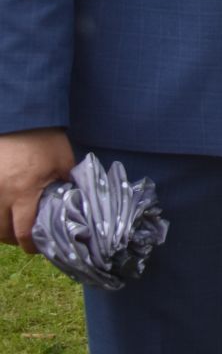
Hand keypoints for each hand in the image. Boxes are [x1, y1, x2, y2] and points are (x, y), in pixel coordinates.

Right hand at [0, 128, 74, 253]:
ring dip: (1, 228)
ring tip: (15, 226)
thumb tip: (74, 203)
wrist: (21, 118)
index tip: (39, 246)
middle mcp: (0, 194)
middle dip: (14, 239)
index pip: (23, 231)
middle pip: (1, 232)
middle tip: (28, 237)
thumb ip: (67, 185)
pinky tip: (5, 212)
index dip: (31, 244)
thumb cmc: (44, 139)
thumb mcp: (63, 162)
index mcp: (23, 192)